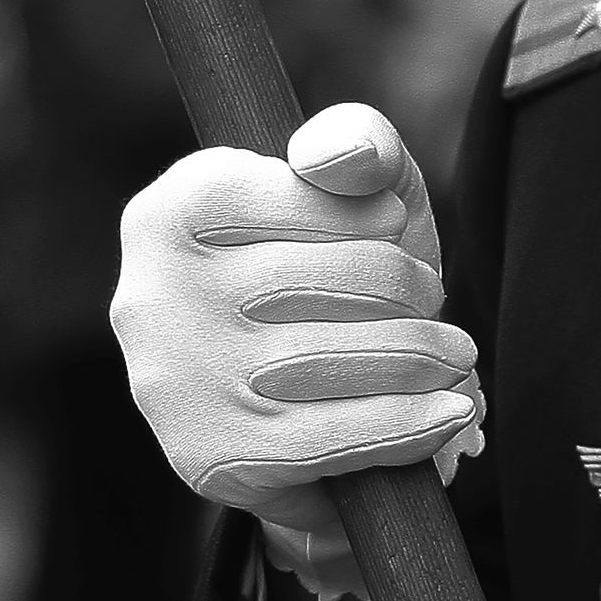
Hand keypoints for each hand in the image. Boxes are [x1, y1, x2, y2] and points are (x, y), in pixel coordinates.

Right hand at [112, 102, 483, 600]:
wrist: (328, 397)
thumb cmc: (345, 271)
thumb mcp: (361, 190)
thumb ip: (357, 143)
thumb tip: (339, 159)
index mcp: (174, 210)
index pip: (299, 194)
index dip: (372, 218)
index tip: (394, 231)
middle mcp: (151, 297)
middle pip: (307, 281)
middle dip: (401, 292)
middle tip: (436, 306)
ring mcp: (175, 384)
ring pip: (318, 362)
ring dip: (414, 358)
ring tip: (450, 355)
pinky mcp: (213, 457)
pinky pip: (324, 438)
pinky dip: (404, 425)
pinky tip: (447, 412)